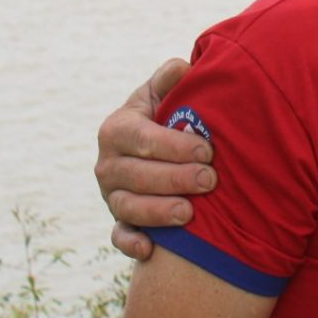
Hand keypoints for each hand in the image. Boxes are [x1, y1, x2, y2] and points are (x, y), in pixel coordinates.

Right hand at [94, 58, 214, 259]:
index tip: (208, 149)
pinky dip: (130, 244)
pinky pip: (118, 236)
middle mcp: (107, 163)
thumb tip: (183, 68)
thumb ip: (170, 79)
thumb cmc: (166, 116)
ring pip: (127, 207)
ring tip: (189, 214)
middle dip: (174, 179)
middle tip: (210, 180)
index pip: (141, 138)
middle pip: (136, 175)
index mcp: (117, 129)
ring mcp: (110, 194)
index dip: (174, 145)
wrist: (153, 148)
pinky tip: (151, 250)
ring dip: (157, 212)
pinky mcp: (118, 221)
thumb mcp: (163, 94)